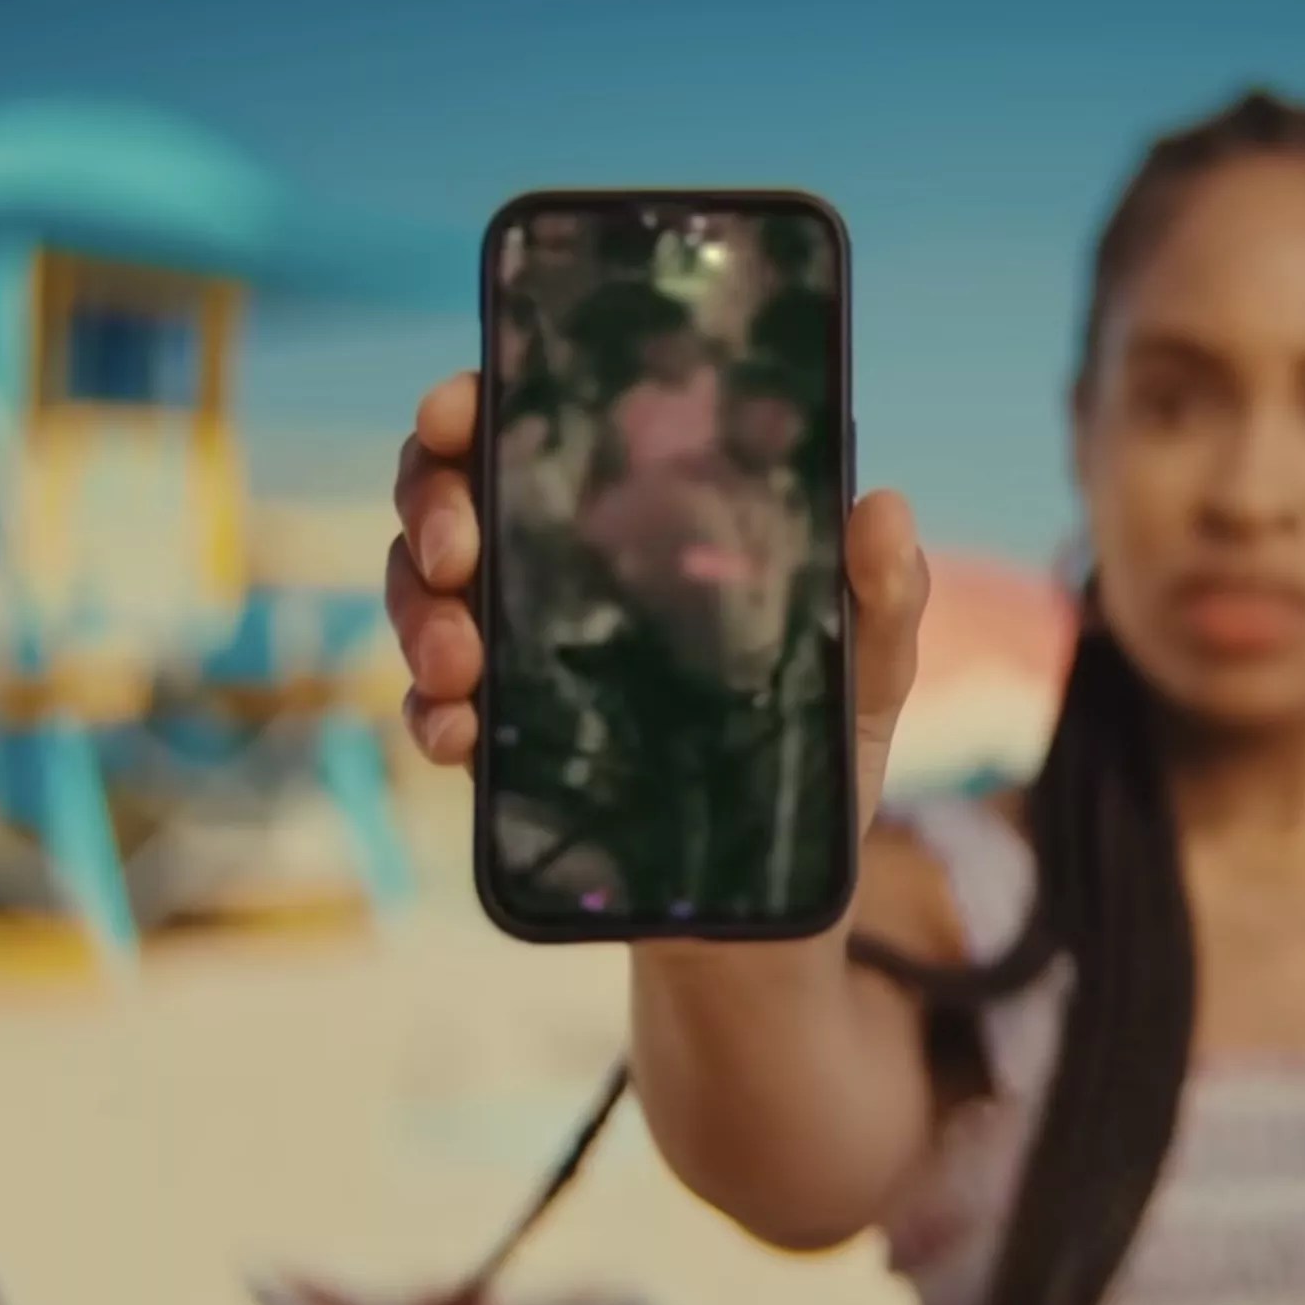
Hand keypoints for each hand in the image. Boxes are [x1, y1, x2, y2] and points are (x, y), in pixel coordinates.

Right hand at [384, 373, 929, 838]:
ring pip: (422, 592)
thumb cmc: (819, 752)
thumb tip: (882, 507)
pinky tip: (458, 735)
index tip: (463, 413)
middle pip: (448, 494)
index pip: (534, 428)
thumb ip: (883, 596)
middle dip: (431, 506)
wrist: (773, 899)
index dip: (475, 404)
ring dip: (421, 614)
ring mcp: (518, 655)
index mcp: (641, 520)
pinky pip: (429, 707)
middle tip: (460, 553)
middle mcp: (562, 570)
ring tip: (461, 662)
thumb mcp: (867, 676)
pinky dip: (428, 713)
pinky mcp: (500, 743)